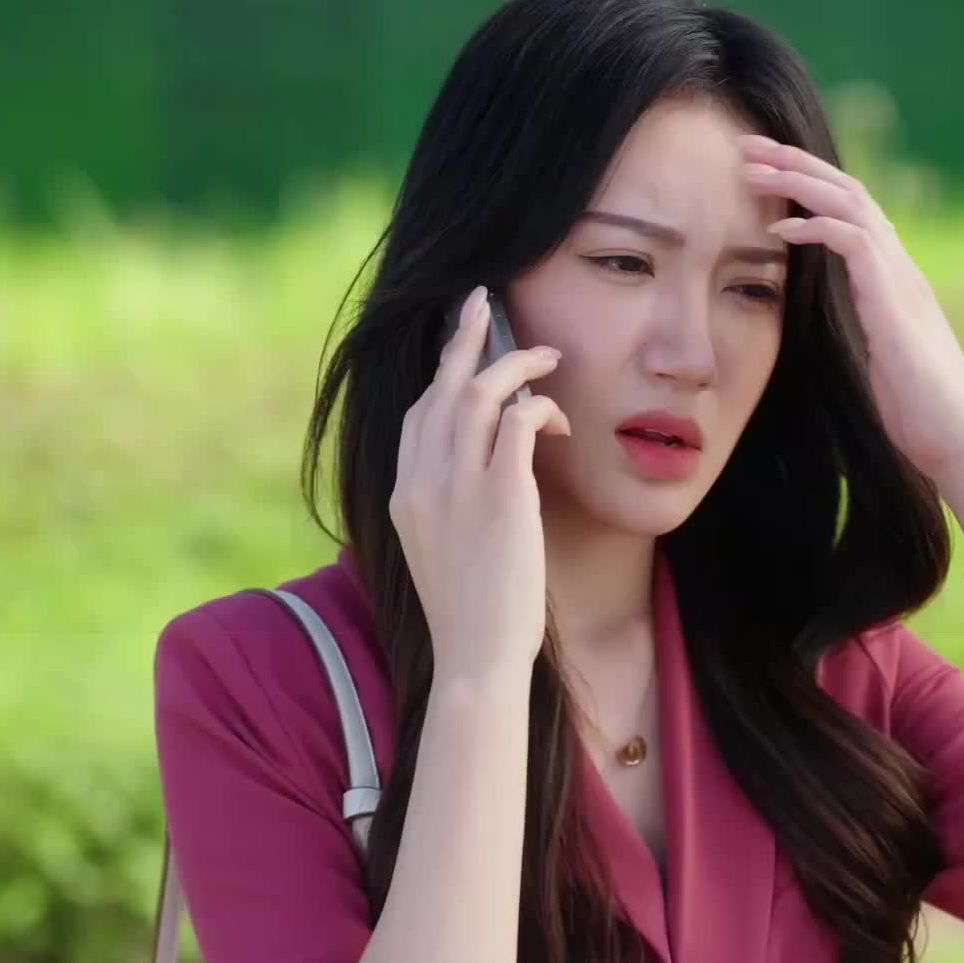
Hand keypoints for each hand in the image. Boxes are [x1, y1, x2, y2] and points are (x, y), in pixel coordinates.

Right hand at [389, 286, 570, 680]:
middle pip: (440, 389)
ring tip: (546, 355)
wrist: (475, 658)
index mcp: (404, 495)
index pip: (416, 415)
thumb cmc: (469, 617)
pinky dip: (539, 408)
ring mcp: (458, 488)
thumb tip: (480, 478)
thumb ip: (448, 509)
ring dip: (514, 364)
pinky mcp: (501, 498)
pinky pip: (518, 424)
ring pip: (478, 394)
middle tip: (488, 304)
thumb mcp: (441, 553)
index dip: (441, 374)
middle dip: (466, 339)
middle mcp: (423, 483)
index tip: (461, 347)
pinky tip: (559, 419)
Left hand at [739, 134, 963, 487]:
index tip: (758, 170)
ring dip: (798, 182)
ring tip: (752, 169)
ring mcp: (901, 279)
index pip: (846, 209)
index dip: (803, 183)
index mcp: (889, 276)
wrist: (956, 439)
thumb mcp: (869, 358)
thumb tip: (814, 323)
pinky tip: (781, 229)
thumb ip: (848, 328)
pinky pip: (856, 243)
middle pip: (846, 190)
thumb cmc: (913, 410)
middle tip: (745, 146)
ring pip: (851, 203)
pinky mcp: (896, 301)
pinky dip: (818, 227)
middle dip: (794, 163)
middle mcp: (898, 266)